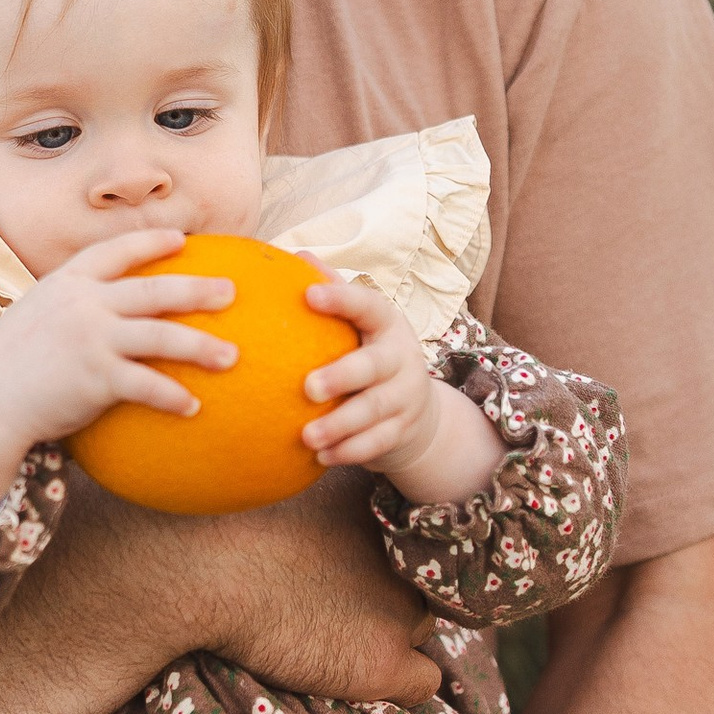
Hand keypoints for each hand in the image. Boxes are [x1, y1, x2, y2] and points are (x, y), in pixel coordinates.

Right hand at [0, 229, 236, 518]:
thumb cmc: (13, 363)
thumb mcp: (38, 315)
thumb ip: (72, 306)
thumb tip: (108, 309)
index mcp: (67, 282)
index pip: (116, 251)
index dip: (150, 242)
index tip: (181, 239)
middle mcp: (83, 303)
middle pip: (154, 289)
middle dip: (197, 288)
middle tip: (231, 292)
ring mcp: (91, 339)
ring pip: (161, 336)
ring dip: (201, 346)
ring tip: (232, 357)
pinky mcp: (96, 377)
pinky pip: (147, 385)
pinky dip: (173, 395)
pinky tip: (193, 406)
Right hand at [131, 472, 440, 706]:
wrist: (205, 574)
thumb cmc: (222, 526)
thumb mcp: (277, 483)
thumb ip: (307, 482)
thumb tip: (300, 461)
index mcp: (372, 507)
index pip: (398, 531)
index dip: (374, 549)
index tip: (341, 564)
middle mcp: (399, 553)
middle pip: (410, 575)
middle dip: (384, 589)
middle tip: (337, 601)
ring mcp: (399, 607)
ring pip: (420, 623)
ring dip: (390, 631)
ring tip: (343, 637)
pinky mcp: (385, 661)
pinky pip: (424, 680)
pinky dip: (399, 681)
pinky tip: (361, 672)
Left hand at [303, 275, 500, 503]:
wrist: (417, 408)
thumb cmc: (369, 352)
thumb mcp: (360, 322)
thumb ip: (332, 289)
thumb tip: (296, 254)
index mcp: (386, 324)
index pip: (368, 305)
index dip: (342, 297)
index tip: (309, 295)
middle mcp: (402, 358)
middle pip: (375, 365)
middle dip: (343, 376)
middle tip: (307, 387)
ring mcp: (406, 397)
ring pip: (375, 411)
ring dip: (340, 425)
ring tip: (306, 437)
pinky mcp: (402, 431)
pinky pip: (377, 444)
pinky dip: (349, 452)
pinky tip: (320, 458)